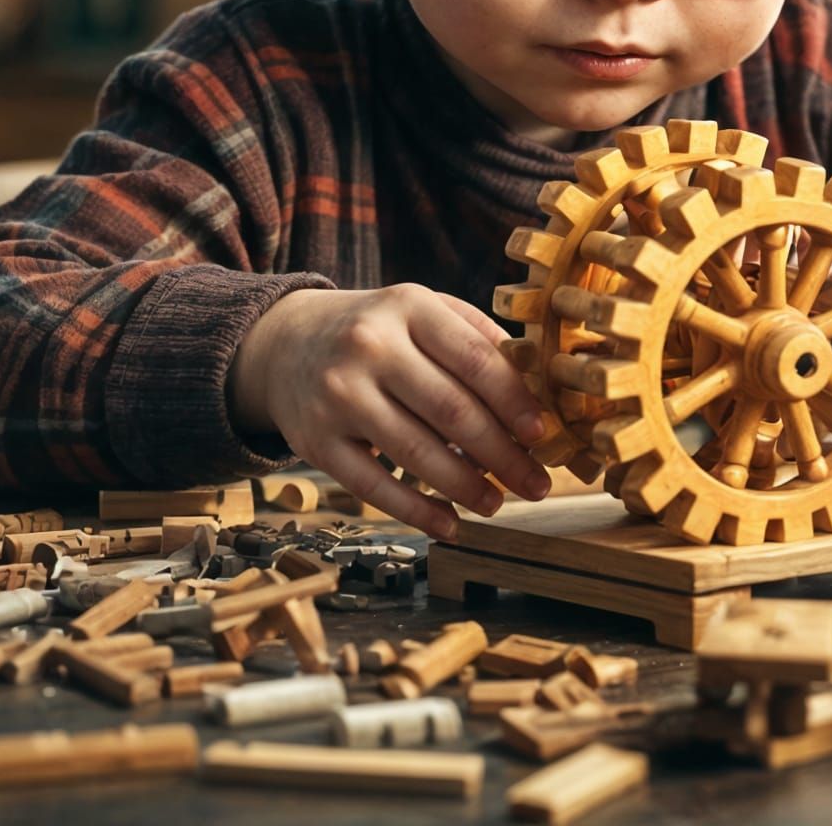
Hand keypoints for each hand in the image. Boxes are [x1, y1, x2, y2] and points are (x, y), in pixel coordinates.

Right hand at [227, 285, 551, 539]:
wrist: (288, 342)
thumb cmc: (379, 330)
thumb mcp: (424, 310)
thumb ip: (477, 338)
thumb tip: (536, 389)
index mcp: (408, 307)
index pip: (475, 359)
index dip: (514, 402)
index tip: (542, 434)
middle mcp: (369, 346)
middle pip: (450, 410)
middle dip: (502, 454)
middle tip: (535, 483)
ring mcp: (338, 394)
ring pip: (414, 452)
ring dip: (465, 487)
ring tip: (497, 503)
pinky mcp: (314, 441)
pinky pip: (372, 486)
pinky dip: (416, 511)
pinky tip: (449, 523)